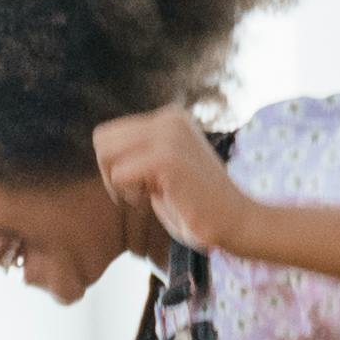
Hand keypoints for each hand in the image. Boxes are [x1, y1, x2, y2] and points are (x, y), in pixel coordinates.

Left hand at [91, 106, 251, 256]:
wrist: (238, 221)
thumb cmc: (198, 206)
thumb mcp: (165, 170)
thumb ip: (140, 155)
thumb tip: (103, 153)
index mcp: (170, 118)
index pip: (110, 134)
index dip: (115, 165)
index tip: (139, 186)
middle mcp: (169, 118)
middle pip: (102, 139)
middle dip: (109, 172)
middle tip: (137, 194)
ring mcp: (169, 135)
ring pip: (106, 154)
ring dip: (119, 184)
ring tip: (149, 196)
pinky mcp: (167, 158)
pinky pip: (119, 174)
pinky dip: (129, 194)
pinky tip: (155, 200)